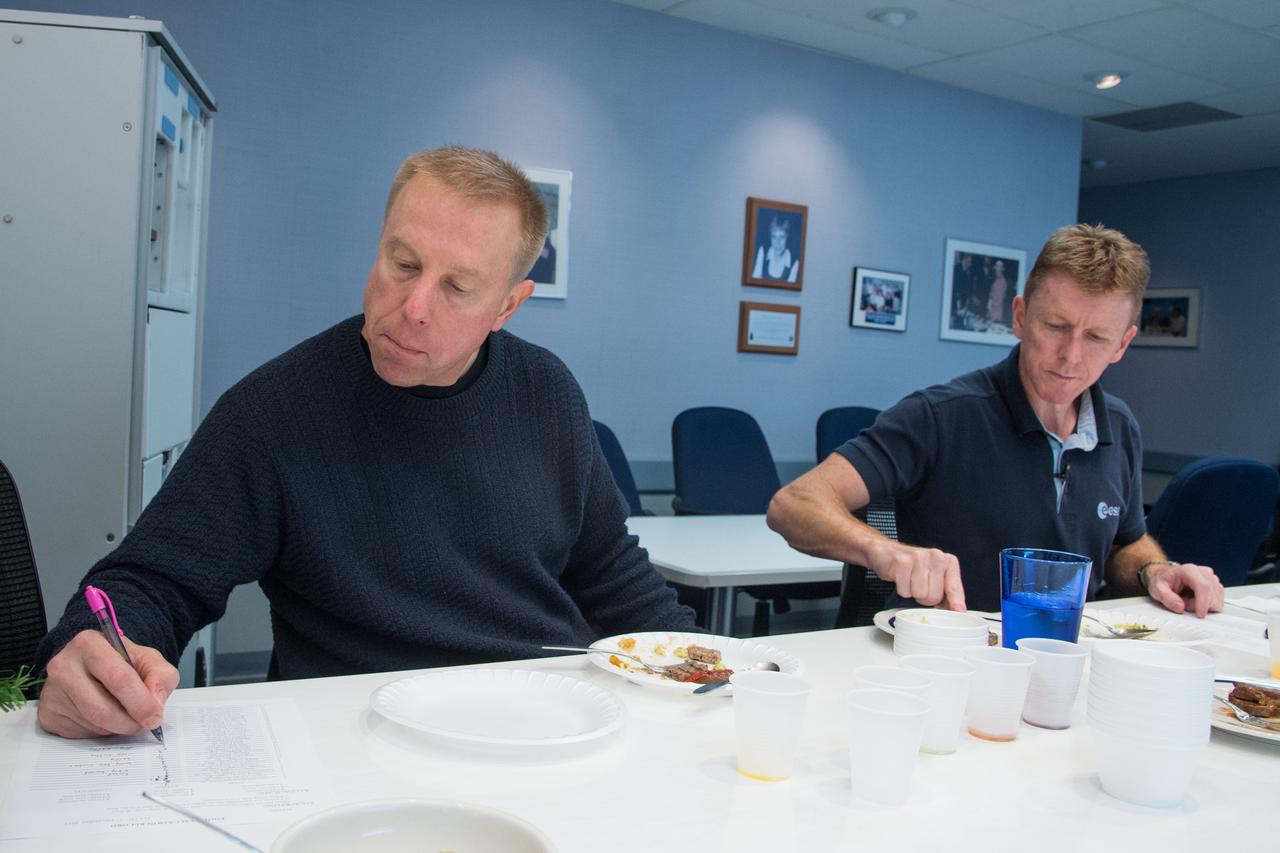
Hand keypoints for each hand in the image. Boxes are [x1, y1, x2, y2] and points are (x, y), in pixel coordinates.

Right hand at [37, 630, 177, 738]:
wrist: (91, 664)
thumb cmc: (122, 661)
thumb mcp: (148, 659)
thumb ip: (161, 676)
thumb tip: (155, 704)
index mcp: (90, 643)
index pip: (118, 678)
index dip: (140, 702)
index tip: (154, 717)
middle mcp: (64, 665)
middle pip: (102, 708)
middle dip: (129, 722)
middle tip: (144, 724)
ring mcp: (52, 691)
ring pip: (93, 724)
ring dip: (117, 727)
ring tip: (125, 713)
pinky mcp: (47, 713)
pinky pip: (80, 732)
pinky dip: (100, 731)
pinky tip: (104, 716)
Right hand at [873, 542, 966, 610]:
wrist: (887, 551)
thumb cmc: (914, 566)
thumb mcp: (934, 575)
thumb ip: (946, 592)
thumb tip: (955, 611)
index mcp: (947, 561)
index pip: (954, 587)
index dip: (956, 603)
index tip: (959, 612)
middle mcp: (936, 557)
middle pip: (935, 596)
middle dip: (925, 598)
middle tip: (920, 586)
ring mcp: (918, 558)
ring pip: (920, 594)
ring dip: (913, 593)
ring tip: (910, 581)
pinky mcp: (902, 563)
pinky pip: (905, 591)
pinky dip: (902, 590)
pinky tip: (901, 578)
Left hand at [1144, 562, 1223, 617]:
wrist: (1167, 576)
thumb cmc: (1164, 581)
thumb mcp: (1157, 589)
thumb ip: (1167, 598)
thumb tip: (1180, 607)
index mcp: (1190, 570)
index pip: (1203, 586)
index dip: (1203, 602)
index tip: (1199, 614)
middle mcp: (1204, 572)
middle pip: (1211, 596)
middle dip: (1197, 605)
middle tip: (1182, 602)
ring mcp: (1212, 579)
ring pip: (1216, 601)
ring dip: (1202, 606)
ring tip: (1188, 600)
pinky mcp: (1216, 586)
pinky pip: (1217, 602)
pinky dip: (1206, 605)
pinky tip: (1195, 600)